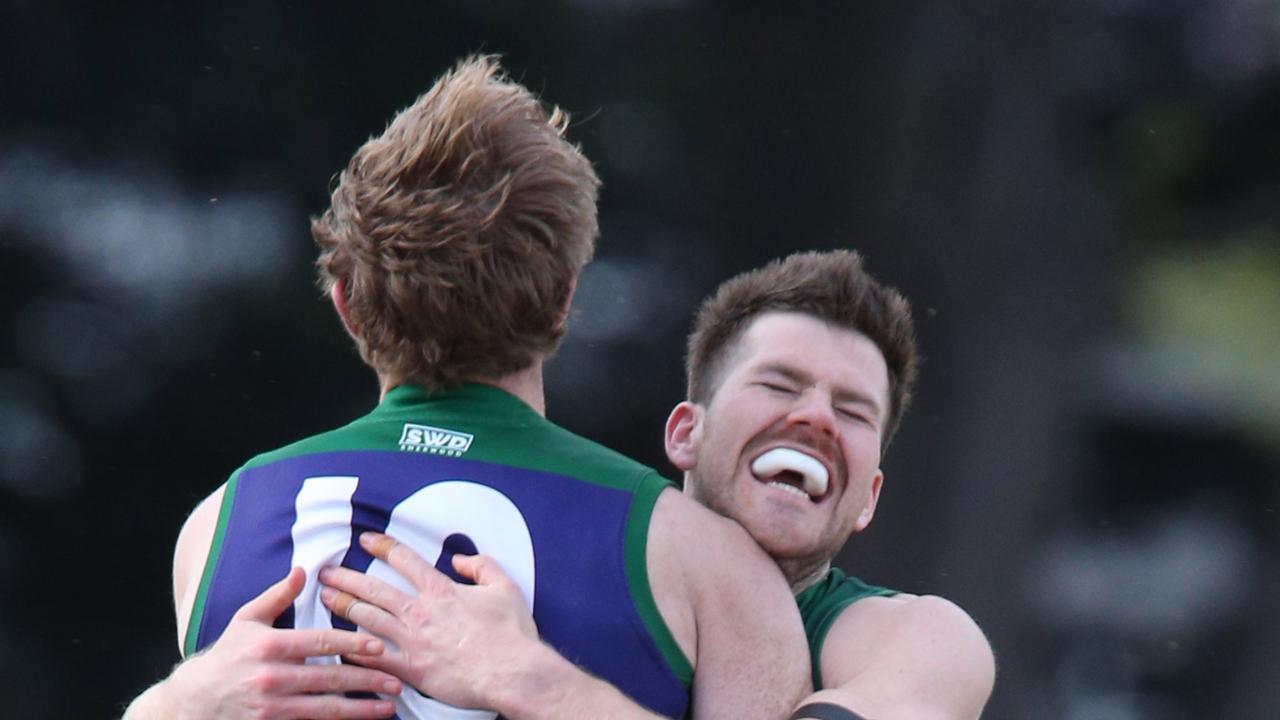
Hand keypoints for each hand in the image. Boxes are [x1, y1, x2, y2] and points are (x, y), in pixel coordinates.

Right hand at [163, 567, 402, 719]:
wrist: (193, 702)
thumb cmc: (226, 656)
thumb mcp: (246, 620)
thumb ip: (277, 596)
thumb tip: (304, 570)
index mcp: (269, 645)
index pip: (319, 642)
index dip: (352, 643)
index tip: (380, 646)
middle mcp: (271, 677)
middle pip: (329, 677)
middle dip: (367, 680)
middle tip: (397, 681)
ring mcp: (270, 707)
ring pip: (324, 709)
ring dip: (360, 710)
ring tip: (388, 708)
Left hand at [319, 532, 539, 710]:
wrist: (510, 671)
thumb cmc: (510, 633)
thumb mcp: (505, 588)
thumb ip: (482, 567)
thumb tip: (462, 559)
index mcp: (441, 590)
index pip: (405, 561)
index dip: (383, 546)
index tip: (366, 540)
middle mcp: (420, 612)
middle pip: (374, 588)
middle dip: (346, 577)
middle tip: (327, 570)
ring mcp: (412, 641)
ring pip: (367, 619)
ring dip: (343, 606)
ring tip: (325, 598)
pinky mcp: (411, 669)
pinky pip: (375, 659)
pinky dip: (355, 651)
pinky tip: (340, 645)